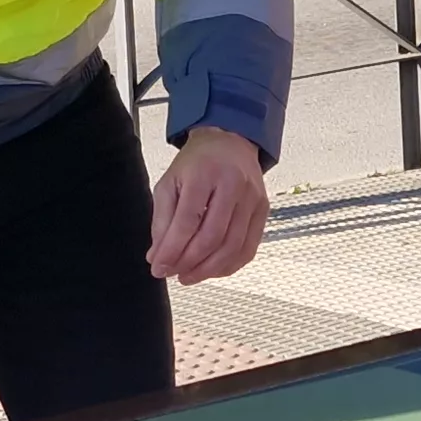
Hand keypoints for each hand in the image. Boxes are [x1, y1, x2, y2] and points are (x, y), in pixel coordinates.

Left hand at [149, 126, 268, 283]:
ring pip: (232, 247)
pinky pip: (248, 248)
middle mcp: (233, 185)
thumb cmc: (196, 165)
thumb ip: (162, 222)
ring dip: (208, 270)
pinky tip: (211, 270)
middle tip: (172, 274)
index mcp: (204, 174)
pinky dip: (229, 266)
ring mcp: (253, 198)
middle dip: (189, 263)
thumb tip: (157, 258)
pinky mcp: (263, 210)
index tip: (158, 268)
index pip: (187, 221)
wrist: (229, 144)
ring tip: (188, 276)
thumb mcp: (169, 184)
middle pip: (212, 237)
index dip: (172, 250)